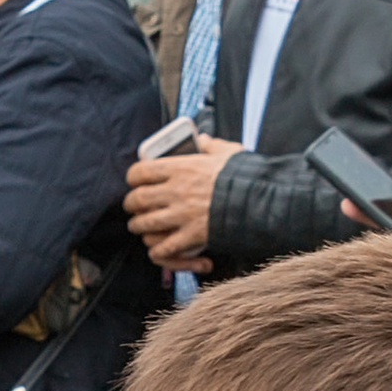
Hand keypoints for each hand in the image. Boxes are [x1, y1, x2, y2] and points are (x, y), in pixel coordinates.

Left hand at [124, 138, 237, 265]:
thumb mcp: (228, 152)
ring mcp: (182, 215)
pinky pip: (163, 248)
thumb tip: (203, 139)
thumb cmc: (244, 175)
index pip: (141, 171)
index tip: (135, 180)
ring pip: (144, 224)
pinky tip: (158, 248)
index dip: (133, 177)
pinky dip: (157, 250)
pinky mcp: (190, 236)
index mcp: (182, 168)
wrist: (260, 201)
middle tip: (133, 206)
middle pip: (137, 199)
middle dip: (131, 204)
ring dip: (139, 226)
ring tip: (140, 226)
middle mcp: (176, 192)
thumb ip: (211, 145)